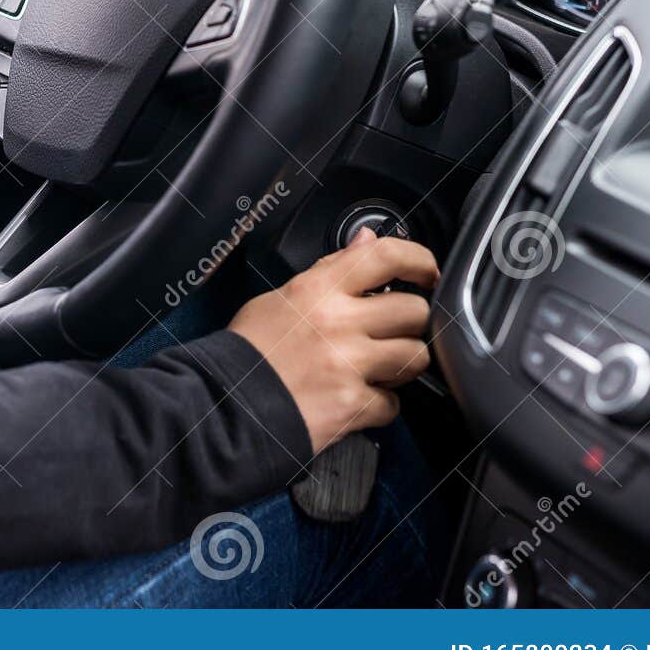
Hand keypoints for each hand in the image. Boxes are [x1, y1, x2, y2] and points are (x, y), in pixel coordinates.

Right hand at [229, 229, 437, 454]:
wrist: (222, 406)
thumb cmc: (248, 353)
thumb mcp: (282, 297)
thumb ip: (330, 269)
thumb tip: (365, 242)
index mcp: (319, 289)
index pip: (386, 256)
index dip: (419, 261)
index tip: (427, 273)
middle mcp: (338, 322)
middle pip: (414, 311)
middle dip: (410, 324)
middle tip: (392, 332)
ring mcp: (348, 365)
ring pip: (415, 358)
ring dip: (403, 365)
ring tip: (378, 369)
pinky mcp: (352, 406)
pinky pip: (393, 405)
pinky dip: (380, 407)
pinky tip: (358, 400)